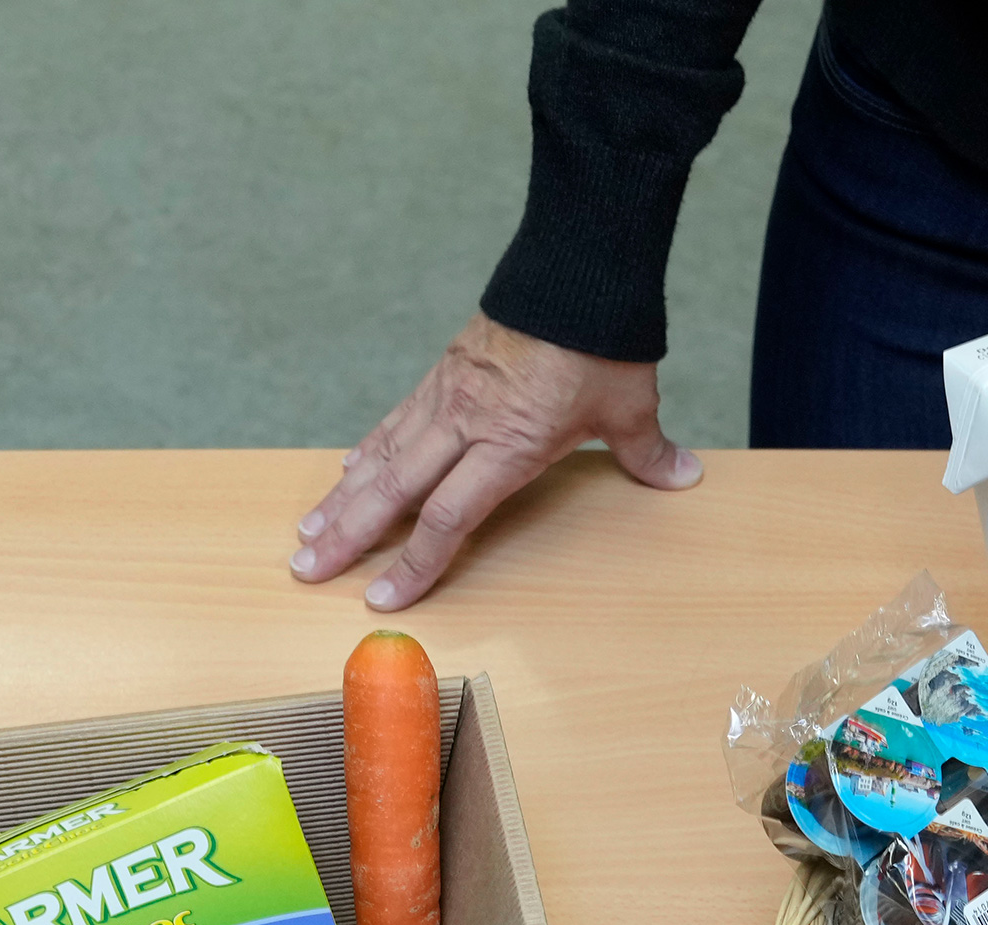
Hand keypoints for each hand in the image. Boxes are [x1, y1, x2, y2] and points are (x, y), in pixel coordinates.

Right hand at [290, 314, 701, 609]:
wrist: (574, 265)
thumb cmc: (600, 339)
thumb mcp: (628, 403)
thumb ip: (646, 450)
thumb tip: (682, 476)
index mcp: (507, 443)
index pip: (448, 516)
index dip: (416, 563)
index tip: (383, 597)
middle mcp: (465, 423)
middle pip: (393, 491)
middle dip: (348, 535)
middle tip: (305, 571)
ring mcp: (446, 396)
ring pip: (381, 456)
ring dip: (341, 498)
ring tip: (307, 533)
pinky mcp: (441, 373)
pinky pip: (394, 422)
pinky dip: (365, 452)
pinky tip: (342, 473)